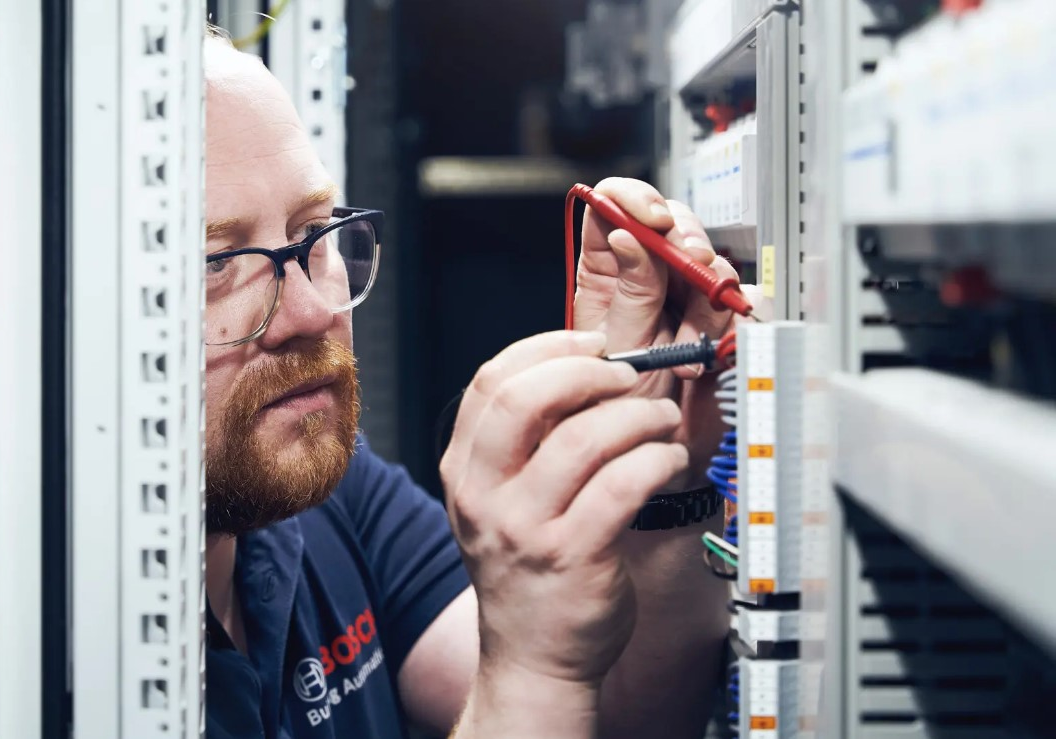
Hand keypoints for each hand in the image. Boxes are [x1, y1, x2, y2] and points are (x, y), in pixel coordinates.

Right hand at [439, 331, 689, 687]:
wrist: (533, 659)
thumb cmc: (529, 572)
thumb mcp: (501, 501)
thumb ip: (526, 442)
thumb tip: (584, 371)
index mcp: (464, 471)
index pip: (491, 382)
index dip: (547, 348)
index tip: (591, 343)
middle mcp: (484, 497)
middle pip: (526, 399)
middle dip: (589, 372)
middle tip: (627, 376)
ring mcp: (525, 529)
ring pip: (585, 438)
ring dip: (638, 416)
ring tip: (660, 420)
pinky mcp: (573, 557)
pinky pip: (622, 485)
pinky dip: (656, 459)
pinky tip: (667, 459)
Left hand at [573, 178, 757, 487]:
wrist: (658, 454)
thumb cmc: (620, 409)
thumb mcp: (614, 349)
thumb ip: (625, 293)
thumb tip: (625, 235)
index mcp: (607, 275)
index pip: (613, 207)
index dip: (632, 198)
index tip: (650, 216)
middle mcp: (648, 279)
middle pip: (672, 221)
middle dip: (685, 235)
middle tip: (690, 258)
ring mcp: (688, 298)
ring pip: (712, 257)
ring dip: (708, 289)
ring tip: (691, 333)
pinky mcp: (722, 320)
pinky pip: (745, 294)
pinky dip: (736, 314)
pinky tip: (716, 342)